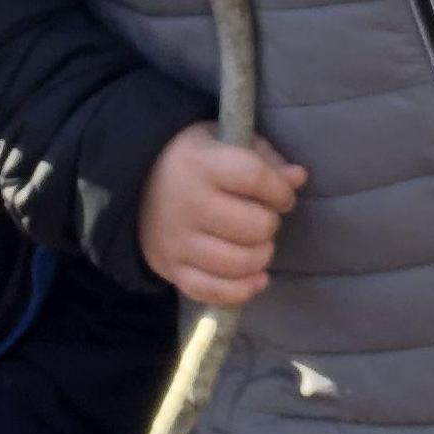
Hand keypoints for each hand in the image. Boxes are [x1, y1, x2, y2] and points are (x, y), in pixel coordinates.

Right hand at [137, 121, 306, 305]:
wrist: (135, 184)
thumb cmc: (193, 160)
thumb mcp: (224, 142)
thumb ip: (264, 159)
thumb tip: (298, 178)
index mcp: (200, 163)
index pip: (255, 178)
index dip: (281, 190)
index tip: (283, 196)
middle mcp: (187, 203)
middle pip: (254, 226)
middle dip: (269, 224)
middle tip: (263, 218)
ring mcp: (177, 241)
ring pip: (240, 263)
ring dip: (261, 255)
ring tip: (257, 244)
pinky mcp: (171, 269)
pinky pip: (215, 292)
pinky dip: (243, 289)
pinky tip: (257, 277)